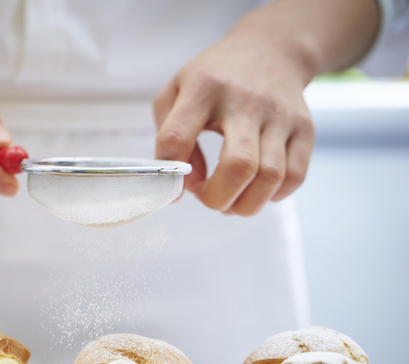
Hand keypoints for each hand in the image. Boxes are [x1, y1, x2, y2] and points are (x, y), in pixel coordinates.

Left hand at [154, 24, 314, 215]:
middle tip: (208, 198)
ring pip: (270, 177)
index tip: (173, 189)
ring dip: (245, 204)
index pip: (176, 138)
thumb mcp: (175, 92)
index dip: (170, 175)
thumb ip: (168, 139)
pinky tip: (256, 189)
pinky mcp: (304, 128)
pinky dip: (273, 196)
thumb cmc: (215, 78)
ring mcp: (280, 115)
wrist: (270, 50)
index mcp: (203, 88)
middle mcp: (245, 100)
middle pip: (238, 166)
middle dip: (217, 198)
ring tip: (231, 201)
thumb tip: (186, 185)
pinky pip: (294, 177)